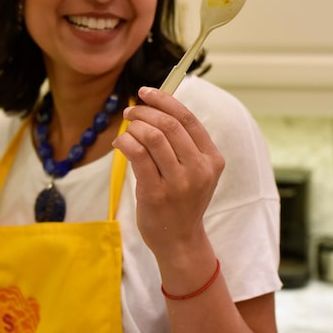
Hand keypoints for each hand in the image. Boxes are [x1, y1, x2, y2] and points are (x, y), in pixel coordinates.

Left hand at [112, 87, 224, 259]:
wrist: (180, 241)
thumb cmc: (183, 201)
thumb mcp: (196, 172)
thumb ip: (184, 144)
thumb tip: (155, 107)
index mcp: (211, 159)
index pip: (188, 119)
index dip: (165, 100)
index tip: (146, 92)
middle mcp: (198, 169)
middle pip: (169, 124)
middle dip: (145, 111)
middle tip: (131, 111)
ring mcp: (178, 183)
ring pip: (153, 136)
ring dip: (135, 126)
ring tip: (127, 129)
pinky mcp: (155, 193)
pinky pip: (137, 154)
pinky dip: (125, 142)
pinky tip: (120, 143)